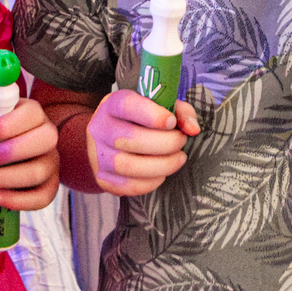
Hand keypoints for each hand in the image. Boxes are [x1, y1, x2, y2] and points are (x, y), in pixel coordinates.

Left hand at [0, 90, 60, 214]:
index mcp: (33, 114)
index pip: (32, 113)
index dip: (8, 124)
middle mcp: (48, 136)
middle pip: (45, 140)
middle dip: (12, 151)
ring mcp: (51, 162)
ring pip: (39, 172)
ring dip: (4, 178)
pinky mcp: (50, 186)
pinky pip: (43, 197)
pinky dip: (17, 201)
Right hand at [85, 87, 200, 195]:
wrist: (108, 140)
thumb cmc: (140, 120)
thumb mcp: (158, 107)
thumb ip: (180, 112)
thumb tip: (193, 129)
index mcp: (113, 104)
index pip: (127, 106)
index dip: (152, 115)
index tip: (171, 121)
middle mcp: (100, 128)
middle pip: (130, 138)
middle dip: (165, 143)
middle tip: (181, 141)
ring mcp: (98, 155)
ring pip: (128, 165)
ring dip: (162, 165)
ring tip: (178, 158)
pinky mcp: (103, 178)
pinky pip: (127, 186)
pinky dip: (150, 182)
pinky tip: (162, 174)